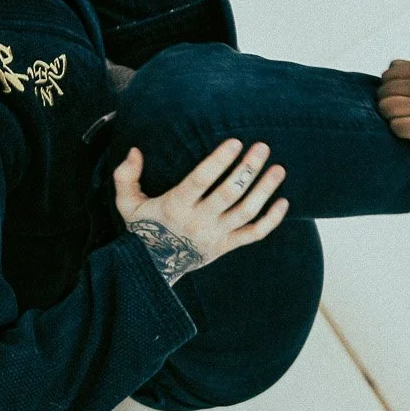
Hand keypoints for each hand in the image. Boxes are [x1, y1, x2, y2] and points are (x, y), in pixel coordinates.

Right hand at [112, 139, 286, 283]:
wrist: (152, 268)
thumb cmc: (143, 228)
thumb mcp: (127, 203)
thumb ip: (126, 176)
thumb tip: (134, 151)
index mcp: (175, 206)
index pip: (201, 181)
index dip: (218, 161)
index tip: (235, 142)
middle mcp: (198, 221)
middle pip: (229, 193)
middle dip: (248, 169)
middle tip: (263, 147)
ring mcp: (215, 236)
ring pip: (246, 212)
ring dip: (264, 190)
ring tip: (279, 169)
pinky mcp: (226, 247)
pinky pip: (254, 235)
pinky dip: (271, 220)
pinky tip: (283, 202)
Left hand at [376, 59, 409, 166]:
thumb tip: (384, 73)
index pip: (388, 74)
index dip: (389, 89)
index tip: (404, 101)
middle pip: (384, 92)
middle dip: (388, 105)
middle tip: (405, 115)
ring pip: (387, 108)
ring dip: (392, 119)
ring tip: (407, 122)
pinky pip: (396, 126)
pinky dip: (400, 132)